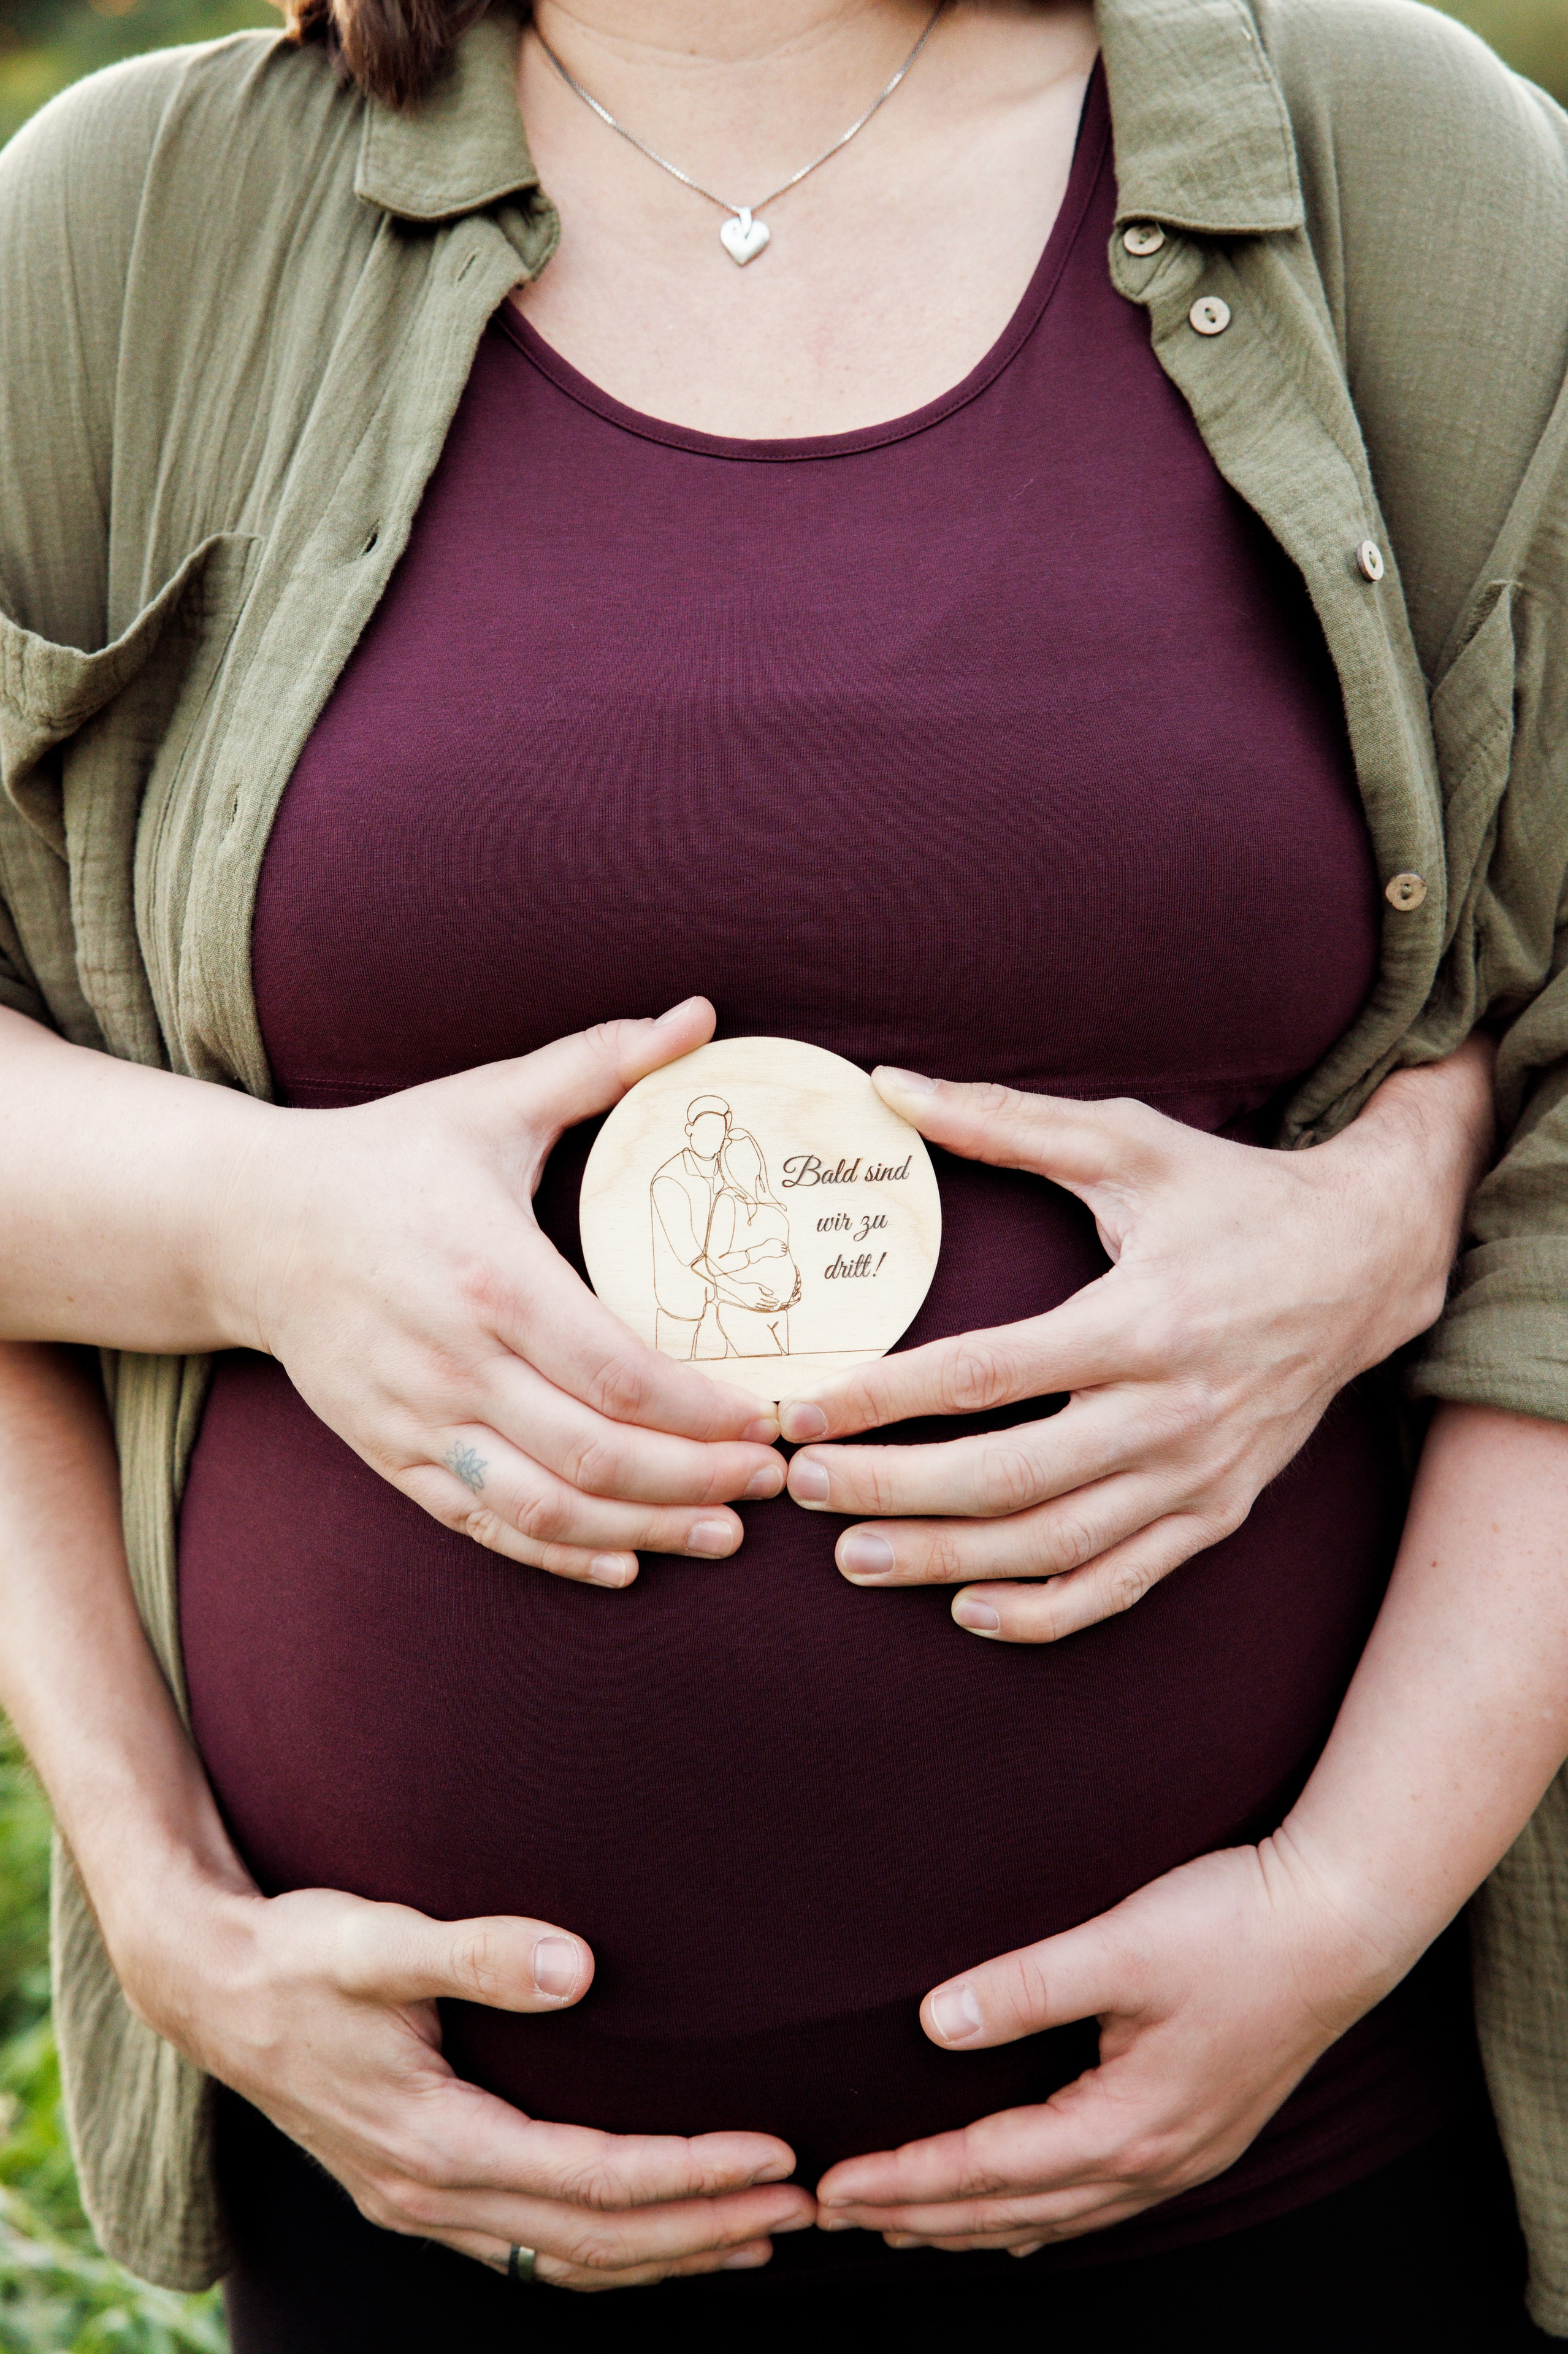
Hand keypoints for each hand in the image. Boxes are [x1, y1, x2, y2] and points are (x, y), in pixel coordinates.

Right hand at [119, 1877, 813, 2289]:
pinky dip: (610, 2251)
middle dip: (708, 2227)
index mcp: (435, 2141)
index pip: (595, 2179)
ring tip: (763, 2234)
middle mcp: (431, 2193)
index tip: (777, 2150)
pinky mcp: (418, 2189)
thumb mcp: (377, 1939)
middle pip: (597, 2238)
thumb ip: (475, 1950)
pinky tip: (658, 2236)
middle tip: (809, 2205)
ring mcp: (421, 2203)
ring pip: (570, 2258)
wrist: (207, 1986)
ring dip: (670, 2251)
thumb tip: (577, 1966)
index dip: (692, 2171)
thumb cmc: (299, 1952)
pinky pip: (534, 2245)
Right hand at [218, 998, 783, 1588]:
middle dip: (700, 1477)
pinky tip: (627, 1559)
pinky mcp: (393, 1454)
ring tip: (724, 1531)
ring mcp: (419, 1418)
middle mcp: (455, 1361)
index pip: (618, 1371)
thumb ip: (600, 1062)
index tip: (770, 1416)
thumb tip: (700, 1016)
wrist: (249, 1223)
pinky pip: (484, 1525)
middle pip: (597, 1455)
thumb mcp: (491, 1099)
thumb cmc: (385, 1158)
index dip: (703, 1410)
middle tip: (774, 1478)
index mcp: (491, 1275)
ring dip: (647, 1529)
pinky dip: (561, 1556)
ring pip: (548, 1507)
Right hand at [725, 1277, 780, 1308]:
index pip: (769, 1299)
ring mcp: (753, 1304)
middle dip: (772, 1305)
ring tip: (773, 1308)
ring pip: (763, 1307)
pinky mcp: (750, 1306)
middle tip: (777, 1306)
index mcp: (759, 1295)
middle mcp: (756, 1301)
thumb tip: (772, 1293)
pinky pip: (758, 1309)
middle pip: (767, 1304)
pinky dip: (763, 1309)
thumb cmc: (749, 1286)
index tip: (778, 1301)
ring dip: (768, 1308)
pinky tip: (766, 1308)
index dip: (774, 1300)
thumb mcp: (758, 1286)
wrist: (739, 1290)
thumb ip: (765, 1289)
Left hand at [782, 1043, 1492, 1640]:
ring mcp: (1199, 1473)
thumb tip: (889, 1086)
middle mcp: (1171, 1410)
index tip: (802, 1413)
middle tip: (804, 1489)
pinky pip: (1125, 1581)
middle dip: (894, 1491)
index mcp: (1140, 1320)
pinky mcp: (1220, 1510)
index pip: (983, 1375)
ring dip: (949, 1561)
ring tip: (857, 1560)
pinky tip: (971, 1610)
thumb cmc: (1234, 1195)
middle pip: (1008, 1476)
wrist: (1368, 1260)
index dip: (881, 1401)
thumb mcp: (1127, 1142)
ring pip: (1056, 1544)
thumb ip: (1004, 1121)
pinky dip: (1048, 1610)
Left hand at [815, 1836, 1402, 2253]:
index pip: (984, 2169)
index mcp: (1124, 2126)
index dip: (902, 2180)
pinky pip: (1097, 2204)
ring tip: (904, 2229)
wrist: (1341, 1924)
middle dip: (918, 2217)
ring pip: (1053, 2217)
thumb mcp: (1119, 1946)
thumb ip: (1022, 1988)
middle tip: (837, 2220)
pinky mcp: (1198, 2136)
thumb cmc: (1235, 1926)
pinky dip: (1038, 2215)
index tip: (832, 2186)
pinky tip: (1016, 2218)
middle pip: (1009, 2210)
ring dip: (972, 2224)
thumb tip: (933, 2022)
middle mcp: (1151, 2162)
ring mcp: (1181, 2158)